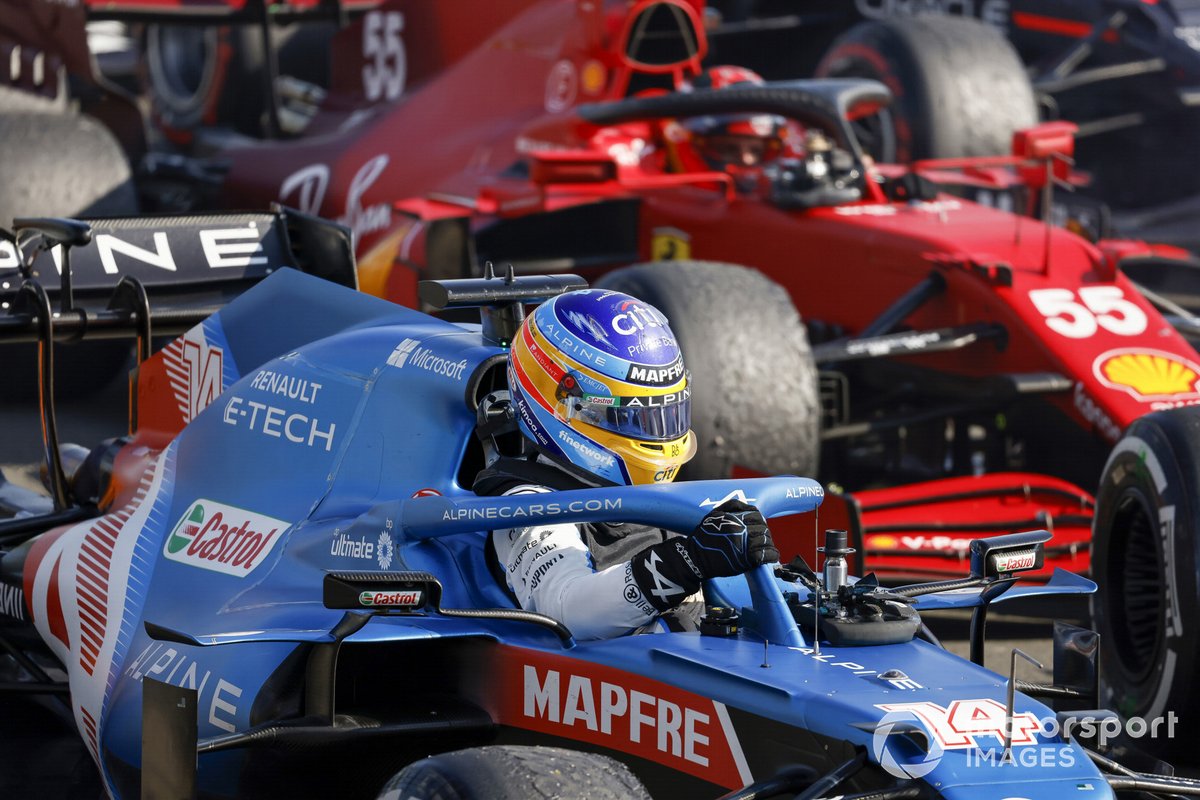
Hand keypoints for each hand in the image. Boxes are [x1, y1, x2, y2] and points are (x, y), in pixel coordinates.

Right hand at [629, 499, 777, 611]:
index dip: (759, 520)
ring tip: (766, 547)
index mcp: (734, 518)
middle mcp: (741, 529)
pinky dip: (771, 555)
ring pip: (766, 540)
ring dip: (768, 543)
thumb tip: (747, 506)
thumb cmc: (702, 538)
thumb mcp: (712, 515)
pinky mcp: (746, 560)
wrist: (694, 558)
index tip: (757, 527)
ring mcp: (744, 545)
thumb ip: (730, 507)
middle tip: (761, 539)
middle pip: (763, 528)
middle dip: (763, 532)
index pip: (756, 515)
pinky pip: (766, 555)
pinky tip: (770, 555)